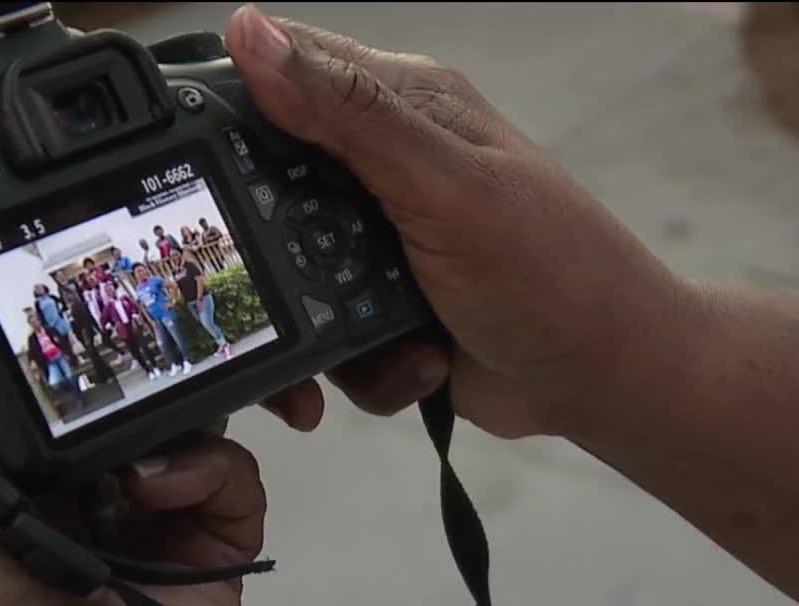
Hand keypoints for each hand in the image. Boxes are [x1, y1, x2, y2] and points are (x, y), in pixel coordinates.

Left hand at [0, 341, 265, 605]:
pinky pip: (235, 474)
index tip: (66, 306)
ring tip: (143, 456)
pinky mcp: (215, 541)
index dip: (56, 345)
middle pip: (125, 396)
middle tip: (140, 347)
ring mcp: (157, 516)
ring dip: (178, 421)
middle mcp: (87, 491)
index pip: (46, 386)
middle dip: (137, 370)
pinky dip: (213, 471)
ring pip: (189, 424)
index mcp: (13, 476)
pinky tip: (165, 493)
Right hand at [232, 6, 697, 438]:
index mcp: (403, 108)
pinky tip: (413, 365)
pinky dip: (360, 365)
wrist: (606, 378)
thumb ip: (351, 116)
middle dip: (268, 249)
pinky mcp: (382, 307)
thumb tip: (252, 32)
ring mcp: (381, 241)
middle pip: (269, 186)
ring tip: (378, 345)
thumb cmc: (555, 271)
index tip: (192, 167)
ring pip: (288, 273)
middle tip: (289, 286)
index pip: (286, 72)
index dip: (231, 108)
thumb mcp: (448, 186)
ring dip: (319, 327)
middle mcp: (385, 167)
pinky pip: (325, 334)